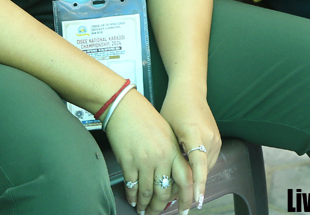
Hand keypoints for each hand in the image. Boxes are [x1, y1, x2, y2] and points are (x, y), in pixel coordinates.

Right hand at [106, 89, 187, 214]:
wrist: (123, 105)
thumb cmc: (144, 116)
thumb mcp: (167, 133)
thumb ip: (172, 155)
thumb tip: (172, 178)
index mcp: (173, 150)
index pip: (185, 181)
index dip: (185, 199)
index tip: (183, 209)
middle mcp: (161, 158)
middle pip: (164, 192)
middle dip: (160, 207)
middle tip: (156, 213)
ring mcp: (144, 161)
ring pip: (147, 192)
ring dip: (145, 205)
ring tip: (143, 210)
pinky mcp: (128, 162)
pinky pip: (132, 186)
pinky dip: (132, 196)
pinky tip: (132, 199)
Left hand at [160, 85, 221, 211]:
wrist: (190, 91)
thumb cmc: (174, 107)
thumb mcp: (167, 128)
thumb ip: (171, 152)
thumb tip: (167, 179)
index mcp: (195, 133)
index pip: (199, 164)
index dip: (197, 184)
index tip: (196, 201)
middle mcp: (210, 138)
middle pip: (202, 171)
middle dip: (190, 187)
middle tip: (177, 204)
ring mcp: (216, 139)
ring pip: (206, 169)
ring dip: (195, 179)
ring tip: (179, 191)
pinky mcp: (217, 140)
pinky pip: (208, 161)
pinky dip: (199, 169)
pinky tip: (187, 173)